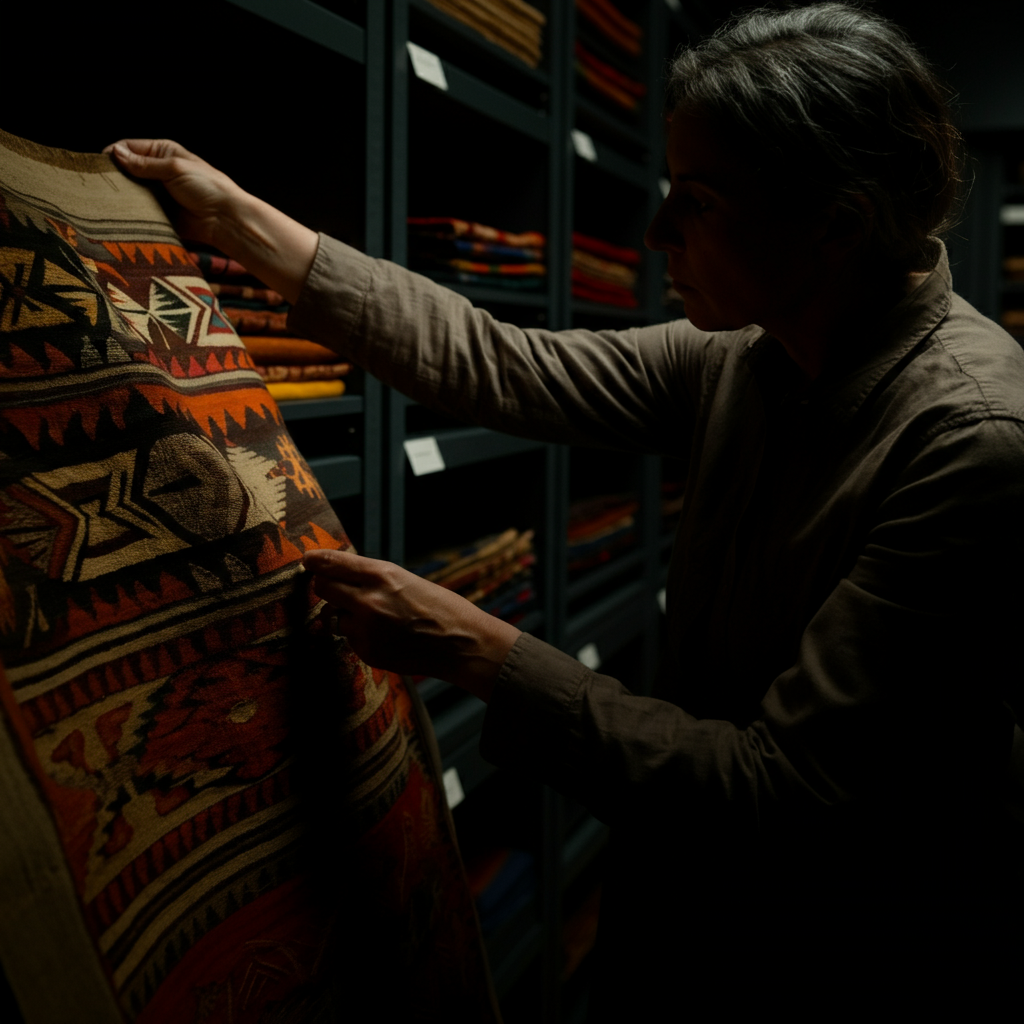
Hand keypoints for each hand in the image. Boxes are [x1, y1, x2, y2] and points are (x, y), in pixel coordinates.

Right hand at [103, 138, 317, 303]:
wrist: (225, 219)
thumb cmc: (207, 187)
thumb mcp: (174, 168)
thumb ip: (145, 164)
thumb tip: (116, 154)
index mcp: (162, 152)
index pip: (129, 148)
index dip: (113, 155)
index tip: (97, 166)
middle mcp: (157, 171)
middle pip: (126, 171)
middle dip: (113, 177)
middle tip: (97, 186)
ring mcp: (157, 193)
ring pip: (130, 192)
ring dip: (120, 196)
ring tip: (104, 201)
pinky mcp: (159, 213)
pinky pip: (139, 212)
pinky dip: (130, 213)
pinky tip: (118, 216)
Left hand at [303, 549, 520, 702]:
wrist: (462, 644)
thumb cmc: (441, 608)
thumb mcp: (406, 579)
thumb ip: (372, 577)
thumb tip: (339, 573)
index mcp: (382, 575)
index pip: (333, 563)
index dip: (316, 561)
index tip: (308, 560)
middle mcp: (369, 601)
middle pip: (323, 588)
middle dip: (326, 586)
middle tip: (336, 588)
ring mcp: (366, 630)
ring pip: (334, 616)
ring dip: (345, 614)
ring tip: (375, 617)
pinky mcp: (368, 652)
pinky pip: (350, 638)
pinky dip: (360, 635)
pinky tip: (386, 635)